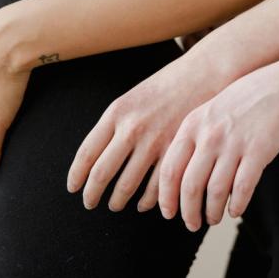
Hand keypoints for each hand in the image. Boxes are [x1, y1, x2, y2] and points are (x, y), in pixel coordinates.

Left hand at [66, 48, 226, 212]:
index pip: (87, 153)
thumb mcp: (133, 98)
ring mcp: (155, 140)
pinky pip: (156, 185)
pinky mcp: (176, 151)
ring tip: (116, 204)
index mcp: (117, 113)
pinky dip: (148, 200)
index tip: (74, 188)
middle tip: (90, 202)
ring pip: (127, 184)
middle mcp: (132, 128)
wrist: (204, 73)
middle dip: (92, 194)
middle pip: (102, 173)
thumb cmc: (167, 86)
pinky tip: (144, 203)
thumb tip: (97, 158)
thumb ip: (115, 125)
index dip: (76, 175)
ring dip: (118, 200)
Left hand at [158, 63, 278, 230]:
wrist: (278, 88)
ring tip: (213, 219)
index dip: (167, 197)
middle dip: (188, 212)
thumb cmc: (242, 102)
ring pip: (215, 191)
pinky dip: (237, 205)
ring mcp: (234, 144)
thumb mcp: (208, 113)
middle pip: (190, 186)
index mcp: (192, 126)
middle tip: (192, 224)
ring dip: (212, 212)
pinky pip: (242, 188)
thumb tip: (177, 179)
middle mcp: (210, 136)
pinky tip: (235, 211)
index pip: (170, 170)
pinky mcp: (258, 152)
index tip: (169, 212)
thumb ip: (192, 140)